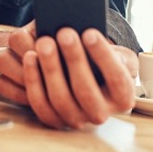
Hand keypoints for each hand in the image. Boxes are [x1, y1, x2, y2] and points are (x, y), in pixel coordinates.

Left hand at [0, 21, 136, 128]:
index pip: (116, 78)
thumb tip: (88, 32)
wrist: (93, 81)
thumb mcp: (117, 55)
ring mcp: (76, 119)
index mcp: (122, 97)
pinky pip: (40, 104)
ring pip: (60, 99)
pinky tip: (30, 57)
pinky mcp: (54, 119)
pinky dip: (33, 80)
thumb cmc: (104, 64)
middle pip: (85, 91)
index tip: (90, 32)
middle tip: (65, 32)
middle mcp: (100, 113)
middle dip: (74, 59)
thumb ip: (110, 49)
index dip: (102, 55)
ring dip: (50, 68)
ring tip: (44, 42)